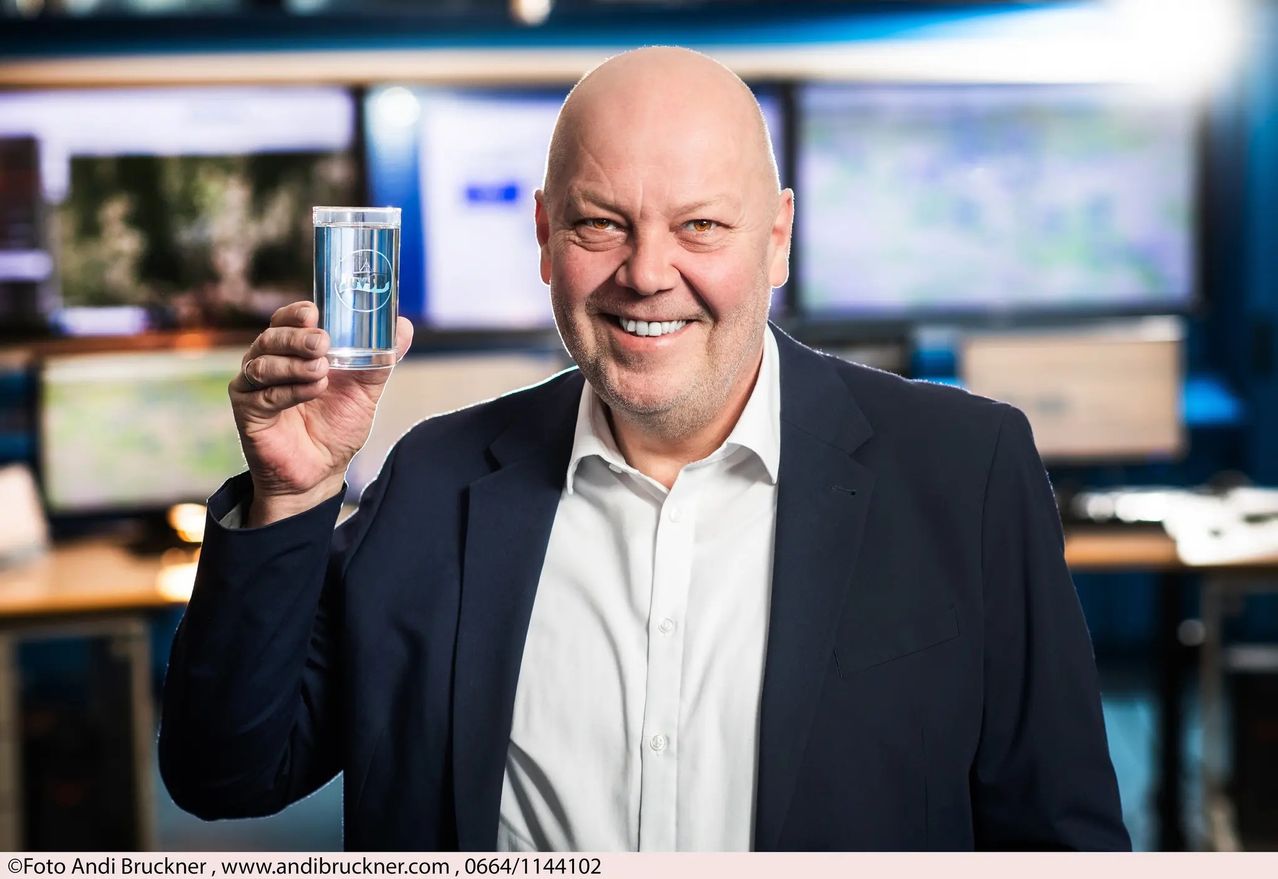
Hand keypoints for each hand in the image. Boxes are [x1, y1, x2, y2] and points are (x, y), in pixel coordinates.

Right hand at [229, 301, 412, 526]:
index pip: (285, 320)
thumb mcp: (364, 390)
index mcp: (292, 352)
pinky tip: (313, 391)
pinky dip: (289, 391)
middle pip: (271, 337)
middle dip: (297, 337)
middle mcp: (268, 364)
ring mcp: (253, 388)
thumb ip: (380, 358)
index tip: (314, 312)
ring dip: (294, 365)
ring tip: (322, 372)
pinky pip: (263, 395)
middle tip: (322, 343)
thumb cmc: (336, 428)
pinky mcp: (248, 412)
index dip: (296, 313)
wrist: (321, 472)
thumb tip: (404, 326)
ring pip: (262, 364)